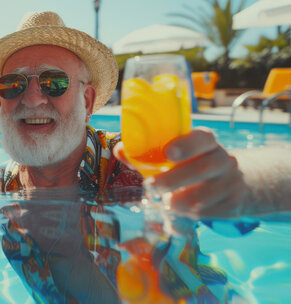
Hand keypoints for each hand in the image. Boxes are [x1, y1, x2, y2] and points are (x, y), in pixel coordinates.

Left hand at [115, 128, 247, 218]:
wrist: (234, 183)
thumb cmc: (192, 165)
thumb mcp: (176, 155)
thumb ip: (147, 153)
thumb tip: (120, 150)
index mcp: (207, 142)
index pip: (203, 138)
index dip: (186, 145)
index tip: (168, 153)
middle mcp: (223, 159)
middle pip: (200, 170)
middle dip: (171, 181)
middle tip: (151, 186)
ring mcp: (231, 183)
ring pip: (200, 198)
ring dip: (177, 203)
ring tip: (169, 200)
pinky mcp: (233, 205)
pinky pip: (205, 215)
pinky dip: (188, 215)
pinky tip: (185, 210)